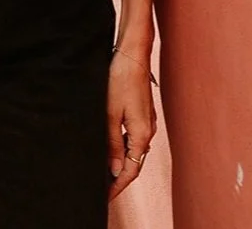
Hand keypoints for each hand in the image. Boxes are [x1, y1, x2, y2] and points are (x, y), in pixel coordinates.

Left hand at [107, 49, 156, 201]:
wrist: (132, 54)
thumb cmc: (121, 79)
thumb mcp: (111, 113)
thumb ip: (113, 143)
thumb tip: (116, 169)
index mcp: (142, 134)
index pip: (131, 170)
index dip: (118, 186)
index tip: (106, 196)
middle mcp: (148, 131)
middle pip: (135, 162)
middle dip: (119, 177)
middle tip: (103, 188)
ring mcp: (147, 122)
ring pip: (134, 150)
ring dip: (121, 162)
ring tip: (104, 171)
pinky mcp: (143, 113)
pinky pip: (134, 137)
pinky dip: (124, 147)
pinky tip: (112, 146)